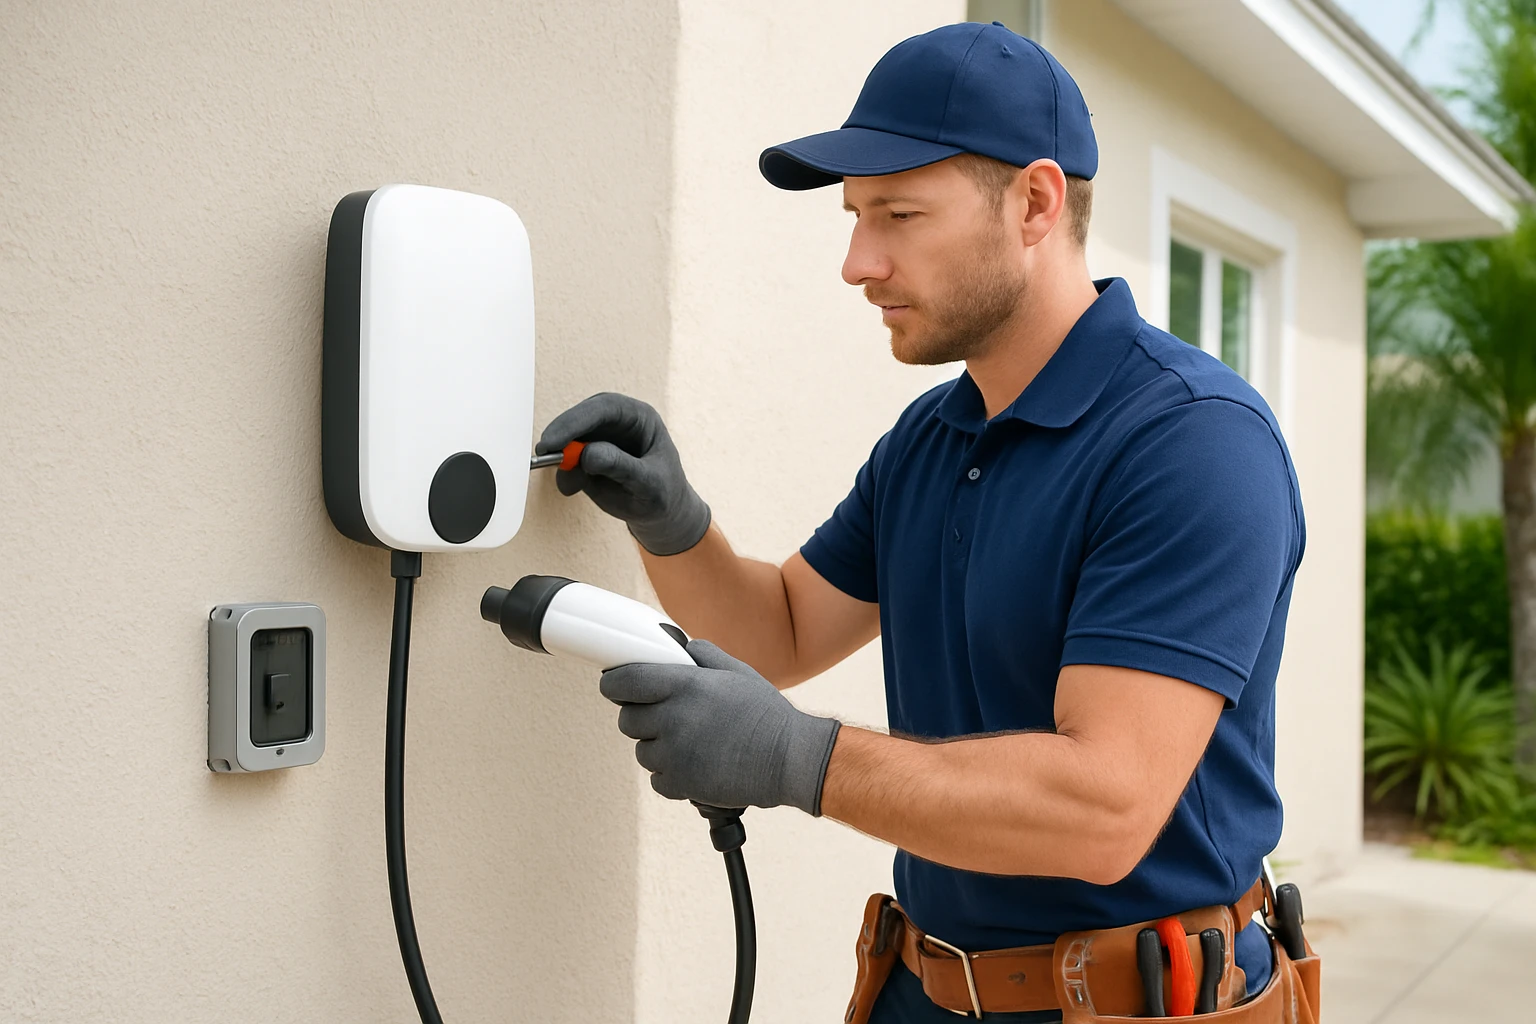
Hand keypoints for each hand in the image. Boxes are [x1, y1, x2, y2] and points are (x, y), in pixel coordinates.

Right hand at [536, 393, 710, 555]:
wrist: (660, 513)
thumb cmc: (663, 492)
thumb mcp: (650, 482)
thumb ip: (621, 466)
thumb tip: (588, 454)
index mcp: (638, 417)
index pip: (605, 408)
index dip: (576, 419)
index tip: (555, 439)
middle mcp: (615, 423)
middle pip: (581, 417)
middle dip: (562, 434)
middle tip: (545, 454)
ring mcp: (598, 439)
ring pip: (569, 439)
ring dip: (561, 459)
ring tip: (572, 485)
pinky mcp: (585, 459)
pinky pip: (566, 462)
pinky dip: (564, 474)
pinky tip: (572, 489)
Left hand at [600, 640, 841, 814]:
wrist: (789, 759)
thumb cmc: (765, 714)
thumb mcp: (736, 672)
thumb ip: (701, 655)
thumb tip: (675, 646)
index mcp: (684, 685)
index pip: (625, 682)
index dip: (614, 684)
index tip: (615, 686)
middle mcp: (674, 718)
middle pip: (627, 719)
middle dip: (642, 717)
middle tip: (668, 716)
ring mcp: (675, 754)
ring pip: (642, 751)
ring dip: (659, 747)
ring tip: (692, 743)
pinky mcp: (681, 784)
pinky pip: (657, 779)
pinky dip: (671, 775)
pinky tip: (697, 764)